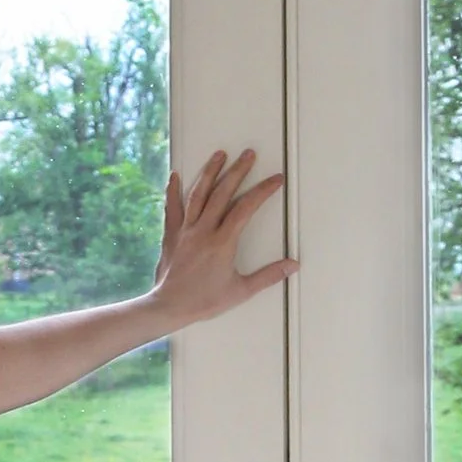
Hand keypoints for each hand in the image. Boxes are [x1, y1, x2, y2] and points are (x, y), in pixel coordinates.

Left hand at [145, 149, 294, 335]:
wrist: (169, 307)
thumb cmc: (203, 301)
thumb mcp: (241, 291)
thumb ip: (268, 276)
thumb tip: (292, 265)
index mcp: (222, 242)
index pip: (246, 208)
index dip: (263, 191)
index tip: (275, 180)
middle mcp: (203, 230)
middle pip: (223, 193)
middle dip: (238, 171)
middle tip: (249, 154)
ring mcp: (185, 230)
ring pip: (198, 194)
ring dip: (210, 172)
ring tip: (219, 154)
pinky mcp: (171, 235)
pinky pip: (172, 208)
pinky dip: (173, 191)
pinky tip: (175, 175)